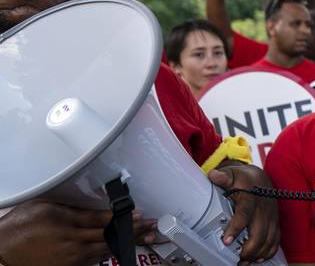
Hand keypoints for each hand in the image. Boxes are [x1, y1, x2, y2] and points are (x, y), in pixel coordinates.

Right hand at [0, 201, 156, 265]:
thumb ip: (70, 205)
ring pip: (106, 248)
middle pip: (109, 234)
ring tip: (147, 238)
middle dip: (134, 230)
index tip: (139, 214)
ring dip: (129, 243)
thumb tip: (93, 202)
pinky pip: (95, 259)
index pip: (101, 219)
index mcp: (64, 220)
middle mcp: (70, 239)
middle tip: (153, 227)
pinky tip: (125, 248)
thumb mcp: (45, 206)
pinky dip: (111, 252)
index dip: (122, 218)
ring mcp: (71, 256)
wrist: (4, 250)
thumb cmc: (21, 225)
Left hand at [209, 165, 279, 262]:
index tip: (227, 240)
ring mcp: (271, 215)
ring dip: (259, 252)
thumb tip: (214, 175)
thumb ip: (222, 176)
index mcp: (251, 196)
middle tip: (238, 257)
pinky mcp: (276, 221)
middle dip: (250, 248)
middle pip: (260, 231)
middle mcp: (263, 207)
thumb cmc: (244, 178)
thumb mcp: (232, 173)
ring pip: (270, 238)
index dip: (237, 228)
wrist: (261, 177)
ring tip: (246, 260)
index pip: (245, 213)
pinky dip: (270, 250)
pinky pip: (276, 238)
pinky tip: (260, 257)